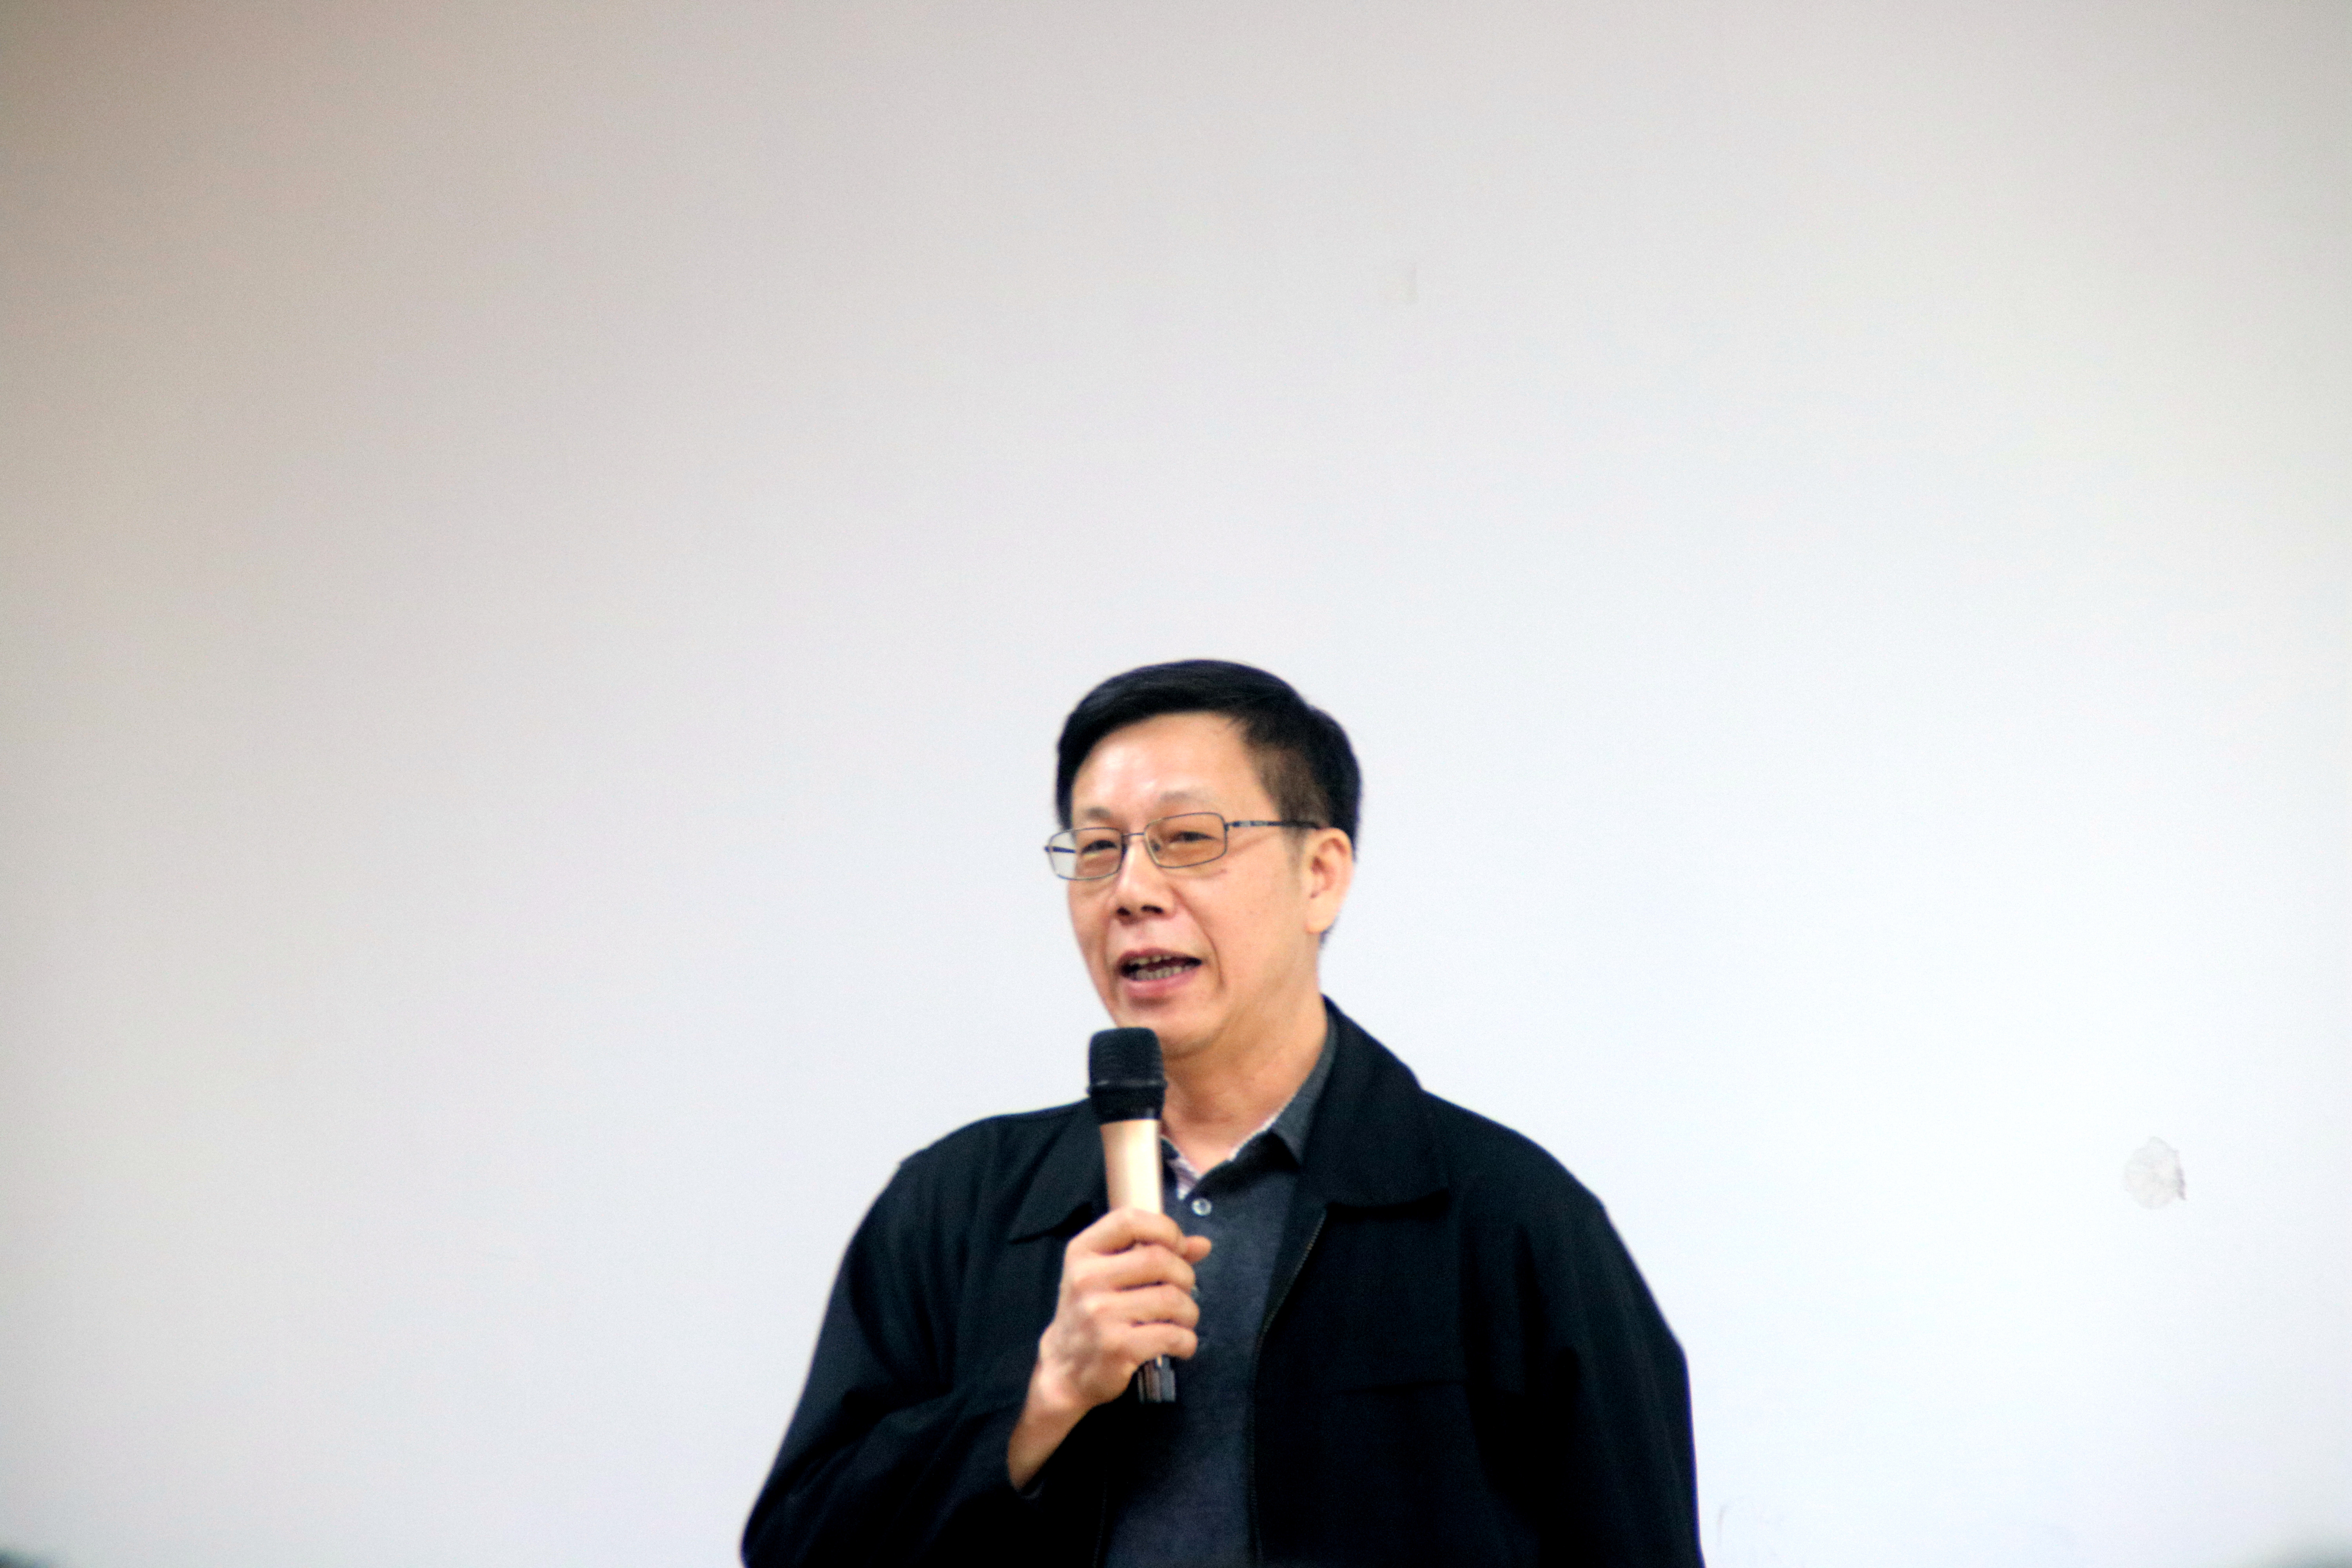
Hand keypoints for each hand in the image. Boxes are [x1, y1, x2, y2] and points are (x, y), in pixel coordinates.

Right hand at [1007, 1207, 1211, 1488]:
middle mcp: (1086, 1279)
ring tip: (1183, 1320)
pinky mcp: (1116, 1347)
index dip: (1165, 1228)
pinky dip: (1187, 1341)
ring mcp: (1099, 1314)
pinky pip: (1171, 1335)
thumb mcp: (1108, 1274)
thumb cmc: (1091, 1314)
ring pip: (1171, 1299)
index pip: (1129, 1220)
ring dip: (1189, 1311)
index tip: (1177, 1246)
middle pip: (1159, 1259)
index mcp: (1082, 1252)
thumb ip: (1153, 1252)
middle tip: (1182, 1291)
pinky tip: (1180, 1344)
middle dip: (1184, 1276)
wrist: (1064, 1368)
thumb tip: (1202, 1245)